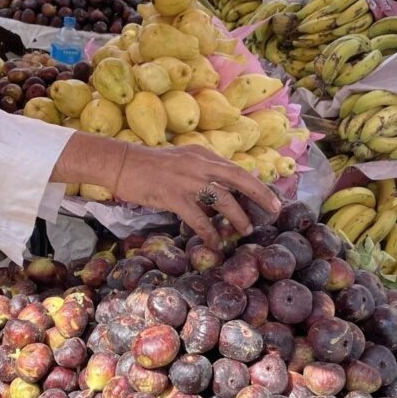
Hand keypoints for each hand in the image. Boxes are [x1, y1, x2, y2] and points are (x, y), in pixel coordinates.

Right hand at [115, 144, 280, 248]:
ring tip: (245, 231)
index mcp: (203, 154)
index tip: (269, 196)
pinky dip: (209, 233)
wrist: (121, 163)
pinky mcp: (173, 196)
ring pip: (223, 200)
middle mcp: (200, 164)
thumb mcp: (182, 159)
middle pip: (239, 178)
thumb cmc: (149, 165)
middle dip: (260, 194)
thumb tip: (221, 188)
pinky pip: (199, 218)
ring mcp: (187, 180)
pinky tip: (214, 243)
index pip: (236, 168)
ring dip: (237, 217)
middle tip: (275, 210)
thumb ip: (202, 169)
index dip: (255, 183)